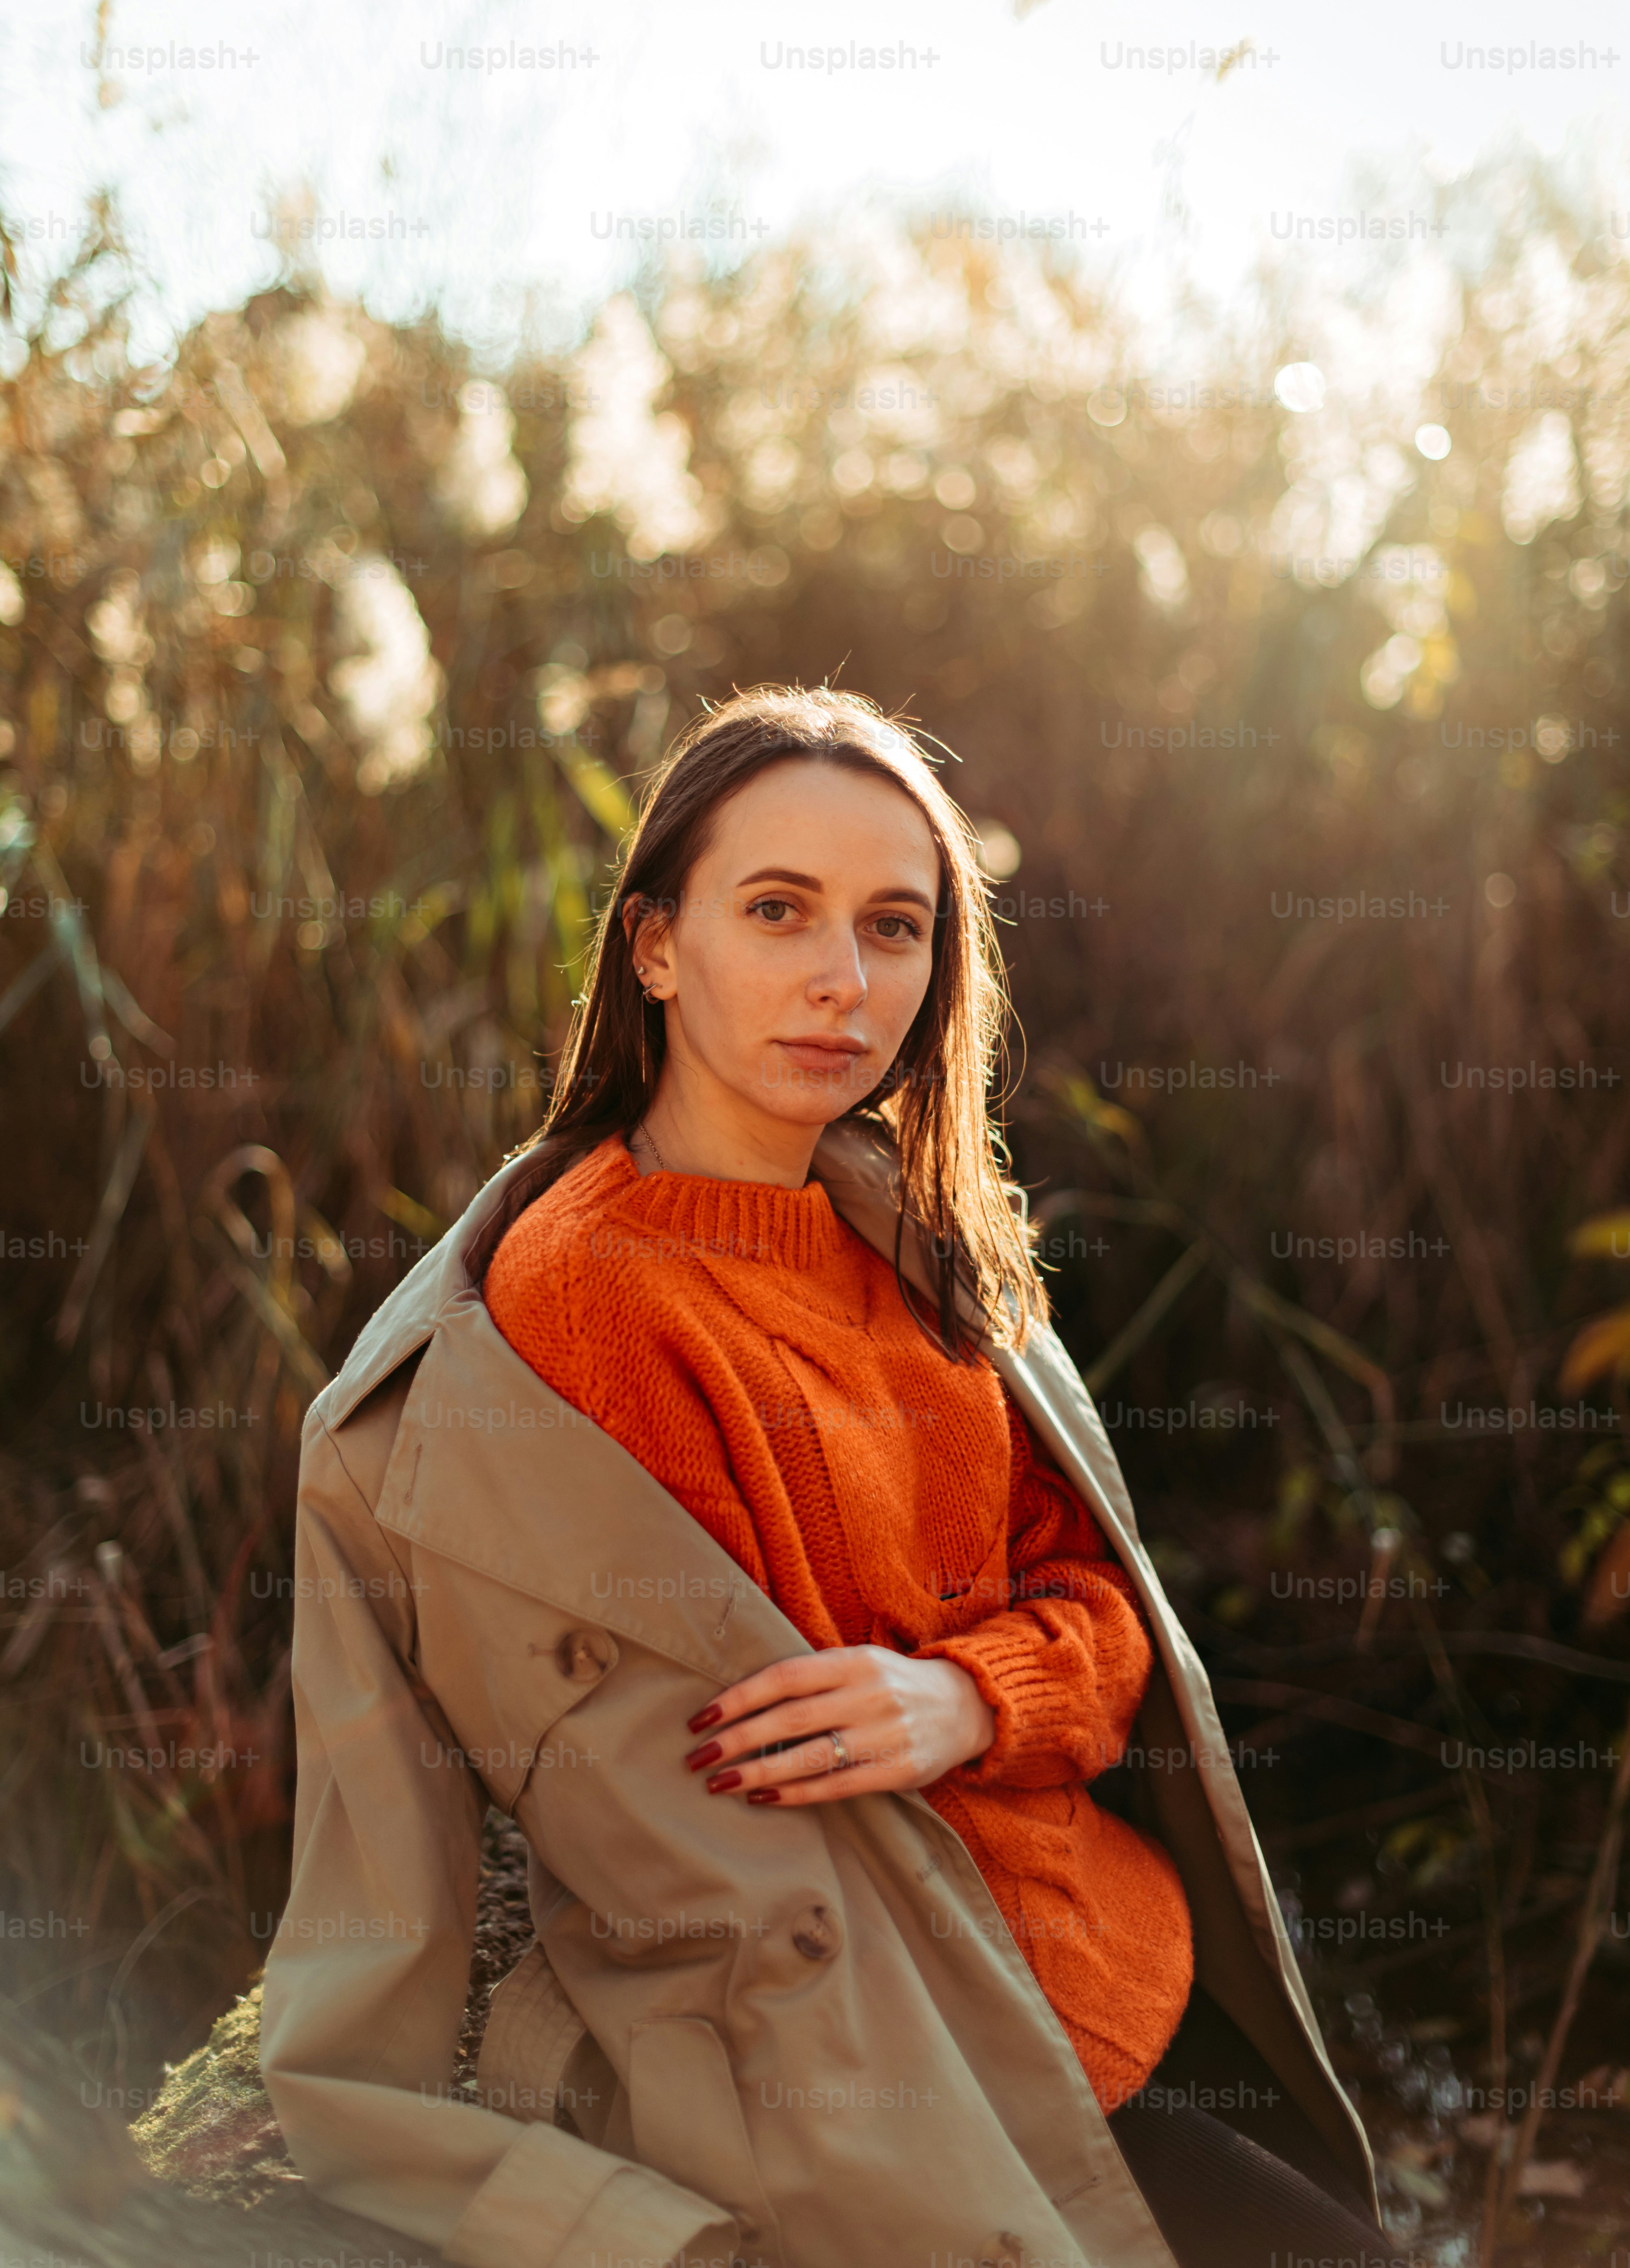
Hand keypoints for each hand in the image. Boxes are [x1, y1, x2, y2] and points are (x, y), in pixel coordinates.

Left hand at [683, 1645, 996, 1805]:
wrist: (965, 1705)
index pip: (784, 1677)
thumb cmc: (891, 1683)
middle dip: (736, 1739)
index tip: (701, 1718)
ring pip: (809, 1757)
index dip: (739, 1697)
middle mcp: (868, 1695)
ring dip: (758, 1772)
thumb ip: (811, 1677)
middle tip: (696, 1758)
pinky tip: (763, 1797)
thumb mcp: (857, 1662)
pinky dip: (795, 1793)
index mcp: (853, 1661)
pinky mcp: (897, 1771)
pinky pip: (836, 1786)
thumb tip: (742, 1701)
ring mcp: (884, 1735)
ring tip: (719, 1783)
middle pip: (788, 1719)